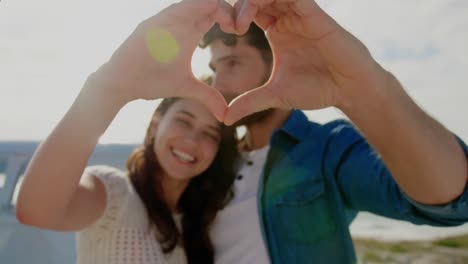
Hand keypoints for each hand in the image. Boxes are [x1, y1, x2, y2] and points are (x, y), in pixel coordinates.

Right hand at [93, 0, 235, 120]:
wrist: (123, 83)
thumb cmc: (151, 80)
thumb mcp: (187, 87)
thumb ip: (208, 96)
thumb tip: (225, 115)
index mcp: (190, 30)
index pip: (215, 11)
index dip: (231, 16)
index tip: (239, 32)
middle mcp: (180, 20)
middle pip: (209, 0)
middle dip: (229, 9)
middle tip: (239, 27)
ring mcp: (167, 19)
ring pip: (196, 1)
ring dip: (216, 7)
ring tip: (230, 24)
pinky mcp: (155, 22)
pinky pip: (178, 9)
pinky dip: (196, 10)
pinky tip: (209, 18)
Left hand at [224, 0, 385, 124]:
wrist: (348, 90)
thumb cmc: (317, 89)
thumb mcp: (276, 95)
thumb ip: (249, 102)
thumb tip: (224, 119)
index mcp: (275, 31)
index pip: (249, 9)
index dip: (234, 14)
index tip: (228, 31)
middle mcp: (287, 18)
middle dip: (239, 5)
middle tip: (231, 26)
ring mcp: (301, 14)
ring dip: (252, 0)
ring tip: (240, 22)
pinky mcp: (315, 14)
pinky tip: (260, 10)